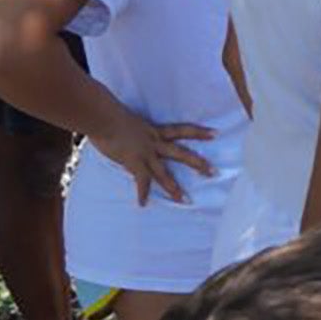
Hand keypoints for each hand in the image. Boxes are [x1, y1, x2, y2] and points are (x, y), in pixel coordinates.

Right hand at [88, 109, 215, 205]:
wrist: (104, 117)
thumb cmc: (112, 115)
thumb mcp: (131, 120)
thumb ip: (136, 127)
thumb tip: (132, 130)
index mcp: (156, 130)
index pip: (183, 130)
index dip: (200, 132)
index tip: (216, 134)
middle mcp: (155, 142)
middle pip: (182, 153)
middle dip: (198, 163)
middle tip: (214, 172)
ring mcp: (145, 153)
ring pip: (164, 172)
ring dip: (174, 187)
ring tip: (185, 200)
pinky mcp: (133, 162)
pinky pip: (141, 181)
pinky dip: (142, 193)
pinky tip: (142, 205)